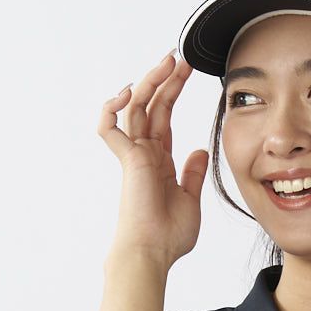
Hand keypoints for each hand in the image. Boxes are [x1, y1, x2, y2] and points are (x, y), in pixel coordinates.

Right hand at [97, 49, 208, 269]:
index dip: (172, 92)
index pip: (163, 117)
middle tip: (179, 58)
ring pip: (135, 108)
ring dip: (150, 82)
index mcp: (158, 161)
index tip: (186, 73)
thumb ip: (192, 173)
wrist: (154, 252)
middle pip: (151, 106)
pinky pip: (110, 128)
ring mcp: (134, 156)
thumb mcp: (190, 198)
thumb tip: (199, 151)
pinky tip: (129, 91)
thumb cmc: (169, 234)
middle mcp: (144, 154)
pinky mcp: (127, 161)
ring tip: (168, 62)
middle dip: (164, 80)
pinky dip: (113, 107)